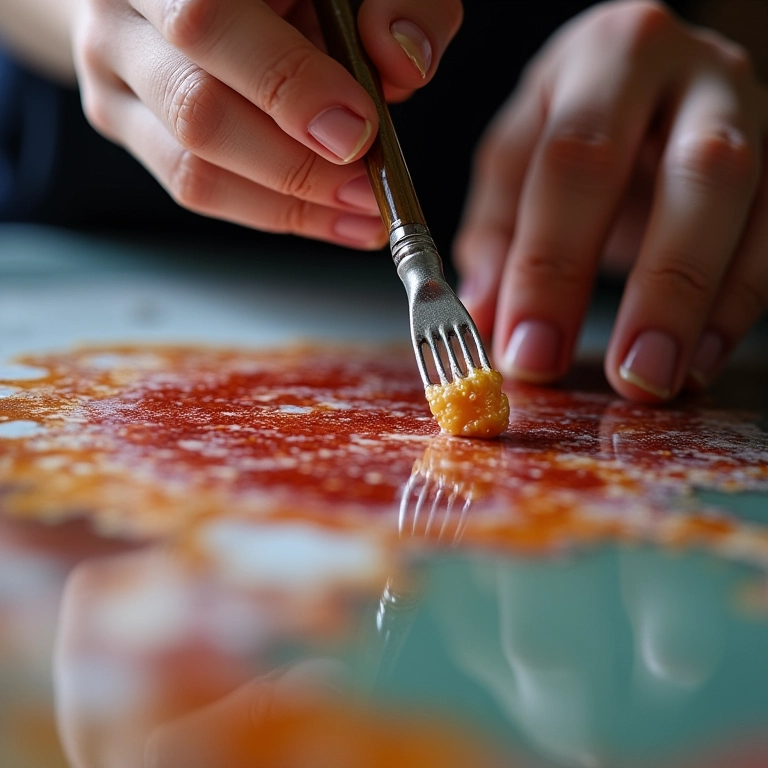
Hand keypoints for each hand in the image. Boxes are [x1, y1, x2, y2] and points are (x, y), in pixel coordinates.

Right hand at [71, 0, 461, 247]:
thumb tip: (403, 60)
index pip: (209, 24)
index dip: (289, 89)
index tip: (359, 133)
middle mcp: (121, 9)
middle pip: (197, 111)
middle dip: (297, 166)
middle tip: (369, 191)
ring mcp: (110, 70)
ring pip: (191, 168)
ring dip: (289, 204)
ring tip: (362, 215)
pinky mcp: (119, 119)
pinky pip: (193, 187)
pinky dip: (272, 211)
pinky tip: (330, 217)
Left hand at [454, 0, 767, 401]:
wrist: (650, 79)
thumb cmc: (571, 123)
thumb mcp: (517, 157)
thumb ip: (496, 233)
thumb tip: (484, 318)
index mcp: (606, 57)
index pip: (577, 159)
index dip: (552, 264)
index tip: (529, 352)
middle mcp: (696, 72)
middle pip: (695, 174)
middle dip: (659, 287)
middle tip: (627, 375)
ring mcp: (755, 113)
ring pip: (751, 205)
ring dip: (707, 305)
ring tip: (660, 379)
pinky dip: (737, 308)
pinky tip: (697, 360)